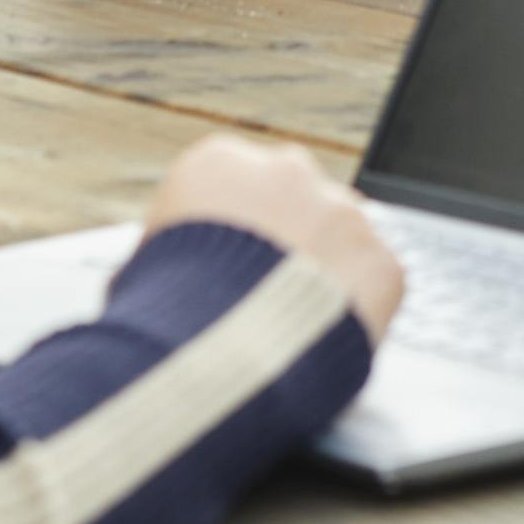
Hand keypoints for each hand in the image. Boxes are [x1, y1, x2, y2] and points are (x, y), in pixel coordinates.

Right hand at [142, 134, 401, 337]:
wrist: (218, 360)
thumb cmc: (162, 319)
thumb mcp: (140, 271)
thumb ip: (167, 255)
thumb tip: (153, 279)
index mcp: (218, 162)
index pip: (234, 187)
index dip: (231, 233)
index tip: (225, 268)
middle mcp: (286, 171)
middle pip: (293, 201)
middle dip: (286, 240)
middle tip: (267, 294)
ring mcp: (342, 212)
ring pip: (340, 236)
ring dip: (326, 269)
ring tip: (297, 324)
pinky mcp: (383, 260)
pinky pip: (375, 279)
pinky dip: (358, 306)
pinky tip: (328, 335)